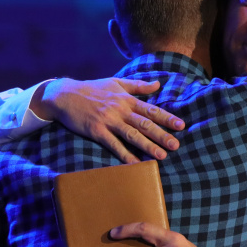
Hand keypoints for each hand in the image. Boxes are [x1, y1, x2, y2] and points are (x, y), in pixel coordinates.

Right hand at [31, 78, 183, 162]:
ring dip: (147, 146)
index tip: (181, 126)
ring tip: (161, 156)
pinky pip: (113, 145)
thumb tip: (158, 84)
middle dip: (162, 135)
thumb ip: (138, 85)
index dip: (167, 118)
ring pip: (132, 135)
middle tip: (176, 145)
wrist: (65, 95)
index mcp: (127, 99)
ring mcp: (108, 121)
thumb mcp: (116, 82)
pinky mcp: (97, 131)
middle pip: (145, 124)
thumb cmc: (92, 88)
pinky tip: (135, 164)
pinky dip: (125, 154)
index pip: (151, 109)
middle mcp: (120, 110)